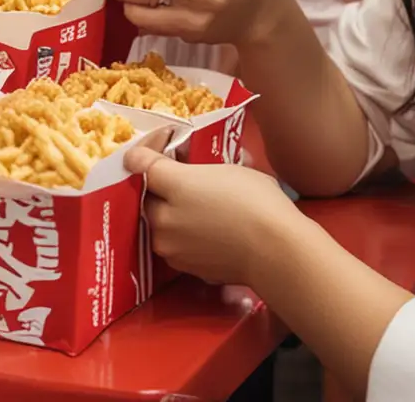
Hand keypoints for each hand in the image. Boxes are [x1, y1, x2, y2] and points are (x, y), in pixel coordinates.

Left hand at [126, 145, 299, 286]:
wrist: (274, 251)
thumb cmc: (258, 202)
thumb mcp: (228, 168)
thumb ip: (197, 166)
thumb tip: (190, 166)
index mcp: (173, 183)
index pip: (139, 162)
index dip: (144, 152)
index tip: (152, 149)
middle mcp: (163, 216)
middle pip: (146, 195)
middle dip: (158, 187)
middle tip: (179, 180)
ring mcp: (170, 245)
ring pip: (158, 223)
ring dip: (169, 214)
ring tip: (195, 208)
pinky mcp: (182, 266)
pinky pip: (174, 244)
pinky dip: (182, 236)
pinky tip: (204, 230)